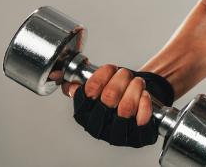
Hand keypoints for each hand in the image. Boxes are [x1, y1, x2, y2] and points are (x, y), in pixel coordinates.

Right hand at [50, 65, 174, 146]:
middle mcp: (99, 128)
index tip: (110, 69)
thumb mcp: (94, 93)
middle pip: (109, 96)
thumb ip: (78, 85)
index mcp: (84, 116)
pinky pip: (143, 118)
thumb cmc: (116, 101)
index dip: (102, 74)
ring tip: (138, 82)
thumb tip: (60, 76)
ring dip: (135, 87)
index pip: (89, 90)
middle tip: (126, 73)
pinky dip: (145, 102)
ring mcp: (119, 136)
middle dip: (121, 78)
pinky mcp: (139, 138)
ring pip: (126, 107)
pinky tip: (144, 95)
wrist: (136, 116)